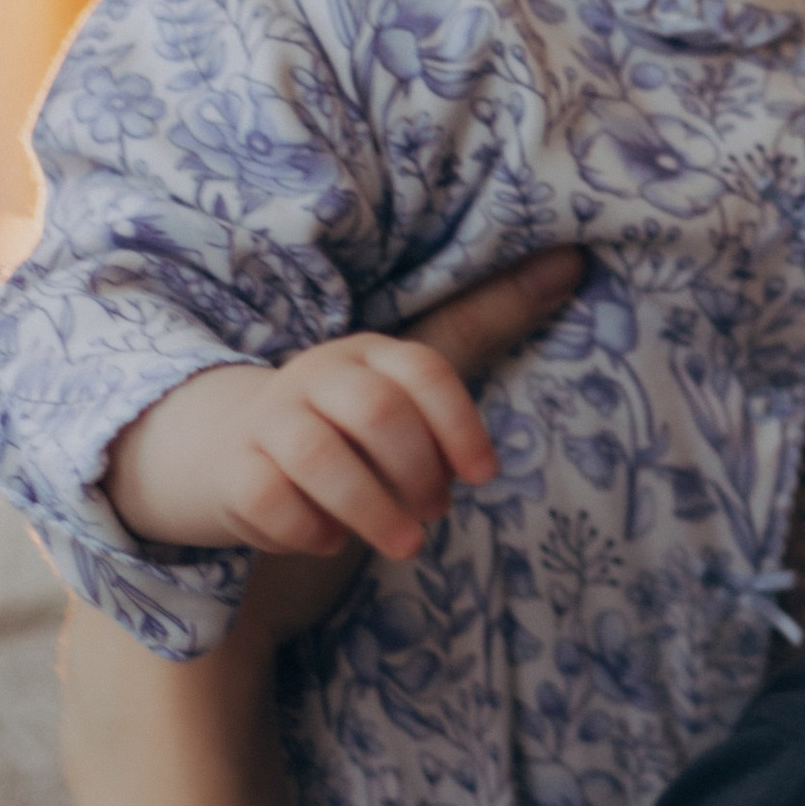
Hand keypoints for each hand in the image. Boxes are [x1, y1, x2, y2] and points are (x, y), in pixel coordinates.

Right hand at [101, 249, 588, 646]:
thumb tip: (573, 261)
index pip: (423, 371)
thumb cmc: (347, 420)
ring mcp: (269, 419)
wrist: (231, 449)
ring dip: (372, 510)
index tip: (482, 477)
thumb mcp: (412, 378)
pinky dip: (310, 530)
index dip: (460, 427)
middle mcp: (317, 374)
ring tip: (403, 544)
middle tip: (434, 516)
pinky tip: (331, 539)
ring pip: (320, 459)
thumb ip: (483, 326)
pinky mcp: (233, 470)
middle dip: (416, 473)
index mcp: (368, 351)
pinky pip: (271, 501)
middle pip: (377, 413)